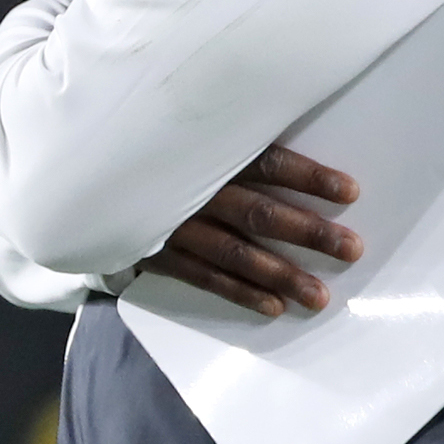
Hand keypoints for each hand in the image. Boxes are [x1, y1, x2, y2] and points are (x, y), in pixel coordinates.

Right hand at [139, 146, 362, 316]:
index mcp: (208, 151)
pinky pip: (204, 276)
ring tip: (320, 297)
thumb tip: (304, 154)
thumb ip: (238, 145)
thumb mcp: (195, 137)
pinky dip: (239, 292)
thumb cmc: (163, 152)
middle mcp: (194, 188)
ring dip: (280, 275)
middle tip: (351, 250)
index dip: (309, 178)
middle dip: (308, 233)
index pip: (268, 163)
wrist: (92, 176)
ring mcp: (174, 223)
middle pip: (259, 212)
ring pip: (235, 252)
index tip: (350, 192)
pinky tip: (273, 307)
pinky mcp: (157, 251)